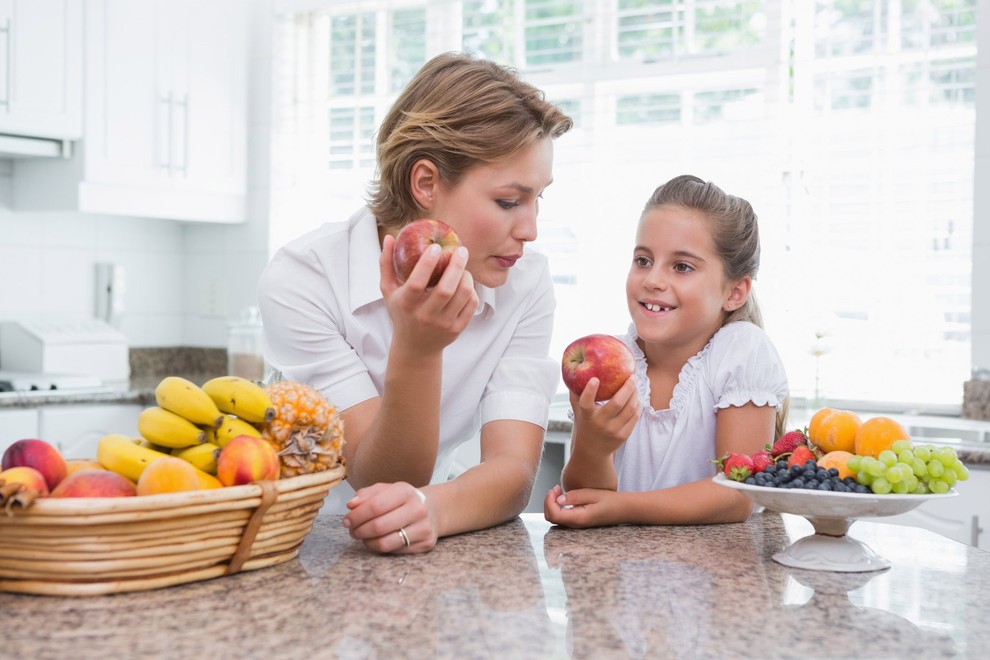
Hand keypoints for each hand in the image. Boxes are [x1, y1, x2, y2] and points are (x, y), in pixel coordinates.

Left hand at [343, 482, 436, 553]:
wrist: (432, 510)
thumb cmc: (403, 500)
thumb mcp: (386, 490)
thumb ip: (366, 495)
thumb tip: (351, 505)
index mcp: (405, 491)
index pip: (374, 506)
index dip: (356, 516)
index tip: (346, 521)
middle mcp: (417, 509)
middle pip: (378, 526)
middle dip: (359, 531)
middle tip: (352, 531)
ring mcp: (423, 527)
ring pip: (385, 543)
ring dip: (367, 542)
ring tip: (362, 537)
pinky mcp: (425, 544)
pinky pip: (394, 551)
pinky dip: (380, 547)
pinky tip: (377, 540)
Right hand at [379, 234, 478, 353]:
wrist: (415, 347)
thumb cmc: (401, 313)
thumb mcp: (388, 291)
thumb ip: (387, 264)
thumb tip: (390, 238)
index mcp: (406, 304)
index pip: (417, 283)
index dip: (427, 264)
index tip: (436, 247)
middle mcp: (424, 316)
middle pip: (446, 289)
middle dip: (456, 266)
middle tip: (461, 250)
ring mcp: (443, 324)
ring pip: (462, 295)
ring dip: (466, 276)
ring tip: (463, 266)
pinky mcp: (457, 329)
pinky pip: (471, 305)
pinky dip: (472, 290)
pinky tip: (466, 282)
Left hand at [543, 484, 617, 528]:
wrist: (623, 509)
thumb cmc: (609, 500)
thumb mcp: (592, 494)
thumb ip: (574, 497)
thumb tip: (558, 499)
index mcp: (578, 518)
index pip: (554, 514)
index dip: (549, 501)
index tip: (554, 489)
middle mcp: (576, 524)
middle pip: (551, 517)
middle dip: (548, 502)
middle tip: (556, 488)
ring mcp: (576, 524)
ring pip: (555, 517)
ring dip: (553, 503)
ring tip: (559, 490)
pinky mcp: (578, 521)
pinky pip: (562, 516)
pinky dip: (558, 506)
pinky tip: (564, 496)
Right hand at [570, 375, 639, 457]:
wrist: (592, 451)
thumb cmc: (585, 425)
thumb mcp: (578, 411)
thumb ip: (576, 394)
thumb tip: (574, 374)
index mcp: (587, 416)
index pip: (586, 403)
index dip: (589, 391)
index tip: (595, 379)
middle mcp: (600, 424)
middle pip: (617, 403)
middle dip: (627, 387)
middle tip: (632, 377)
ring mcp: (613, 431)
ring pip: (630, 408)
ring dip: (635, 394)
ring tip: (635, 386)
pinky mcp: (623, 436)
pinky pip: (635, 417)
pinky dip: (637, 405)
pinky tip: (636, 399)